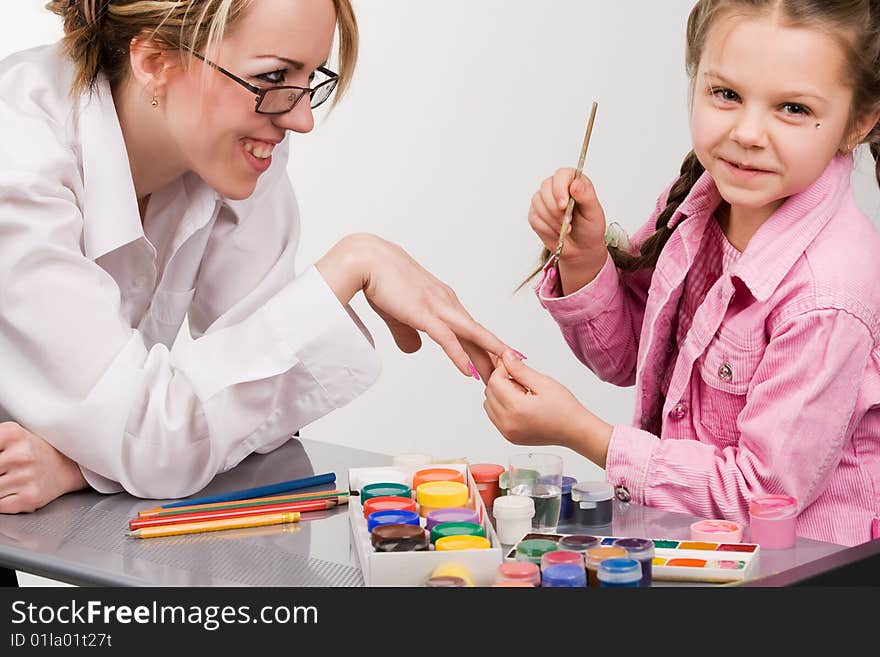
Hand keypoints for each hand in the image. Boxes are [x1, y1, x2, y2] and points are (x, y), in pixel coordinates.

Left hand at [0, 422, 87, 512]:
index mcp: (12, 434)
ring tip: (8, 479)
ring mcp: (26, 478)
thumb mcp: (8, 435)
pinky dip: (1, 501)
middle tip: (4, 472)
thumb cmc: (32, 451)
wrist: (66, 466)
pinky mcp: (29, 498)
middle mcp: (21, 455)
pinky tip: (12, 491)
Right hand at [317, 233, 512, 381]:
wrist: (367, 259)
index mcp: (443, 300)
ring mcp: (438, 307)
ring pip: (472, 335)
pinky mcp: (425, 313)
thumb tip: (415, 349)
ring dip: (487, 357)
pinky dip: (460, 356)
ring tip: (503, 375)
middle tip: (510, 375)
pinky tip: (470, 371)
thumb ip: (407, 332)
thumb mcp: (397, 313)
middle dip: (494, 356)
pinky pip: (448, 339)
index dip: (484, 347)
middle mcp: (447, 302)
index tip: (497, 363)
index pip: (470, 329)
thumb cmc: (380, 280)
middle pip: (477, 334)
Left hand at [483, 351, 612, 466]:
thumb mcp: (543, 382)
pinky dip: (501, 406)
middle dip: (500, 381)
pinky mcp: (508, 436)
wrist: (575, 431)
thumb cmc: (565, 408)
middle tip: (521, 379)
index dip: (502, 369)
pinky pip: (494, 416)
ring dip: (499, 394)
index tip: (514, 365)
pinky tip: (519, 403)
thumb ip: (520, 369)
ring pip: (488, 404)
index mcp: (516, 409)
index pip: (495, 381)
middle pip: (489, 392)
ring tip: (521, 393)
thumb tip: (505, 356)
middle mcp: (507, 423)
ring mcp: (507, 432)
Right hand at [528, 168, 608, 292]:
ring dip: (552, 220)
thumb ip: (586, 196)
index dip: (560, 188)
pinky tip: (557, 231)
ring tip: (565, 228)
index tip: (564, 205)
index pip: (561, 174)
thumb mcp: (594, 213)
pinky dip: (546, 228)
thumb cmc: (590, 228)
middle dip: (555, 208)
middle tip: (567, 221)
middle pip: (545, 187)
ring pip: (538, 203)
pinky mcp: (535, 214)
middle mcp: (557, 187)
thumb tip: (575, 184)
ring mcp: (544, 200)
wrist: (582, 248)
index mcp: (573, 181)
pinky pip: (534, 218)